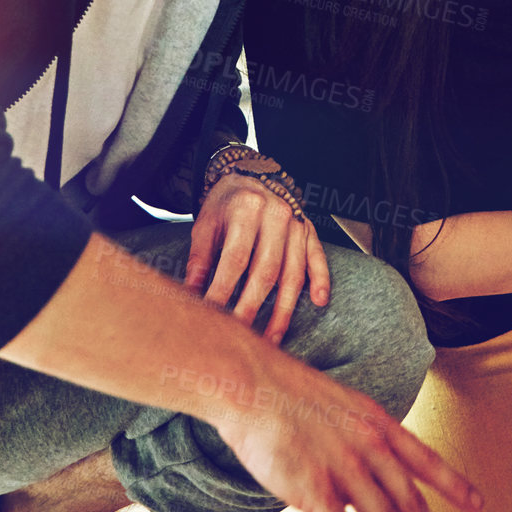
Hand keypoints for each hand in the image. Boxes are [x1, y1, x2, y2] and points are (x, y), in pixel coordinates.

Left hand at [187, 171, 330, 342]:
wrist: (252, 173)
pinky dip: (321, 279)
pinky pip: (318, 257)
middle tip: (240, 336)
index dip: (223, 290)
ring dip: (283, 309)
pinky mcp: (310, 230)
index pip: (236, 259)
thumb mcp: (205, 224)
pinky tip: (319, 300)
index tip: (211, 317)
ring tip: (272, 338)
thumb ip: (200, 259)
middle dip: (252, 307)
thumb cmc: (225, 204)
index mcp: (247, 210)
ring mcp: (297, 223)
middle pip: (266, 270)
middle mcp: (277, 215)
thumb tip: (190, 296)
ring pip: (293, 272)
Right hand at [212, 354, 482, 511]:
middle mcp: (371, 448)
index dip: (453, 484)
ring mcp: (345, 469)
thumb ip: (361, 437)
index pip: (425, 459)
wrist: (255, 384)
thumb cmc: (291, 395)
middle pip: (411, 503)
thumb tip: (368, 467)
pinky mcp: (314, 490)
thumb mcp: (343, 406)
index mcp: (379, 424)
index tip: (478, 505)